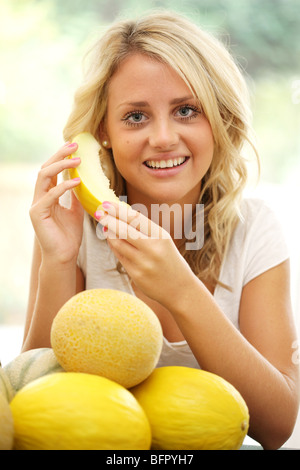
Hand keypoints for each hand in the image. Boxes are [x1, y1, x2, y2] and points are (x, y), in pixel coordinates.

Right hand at [29, 142, 83, 264]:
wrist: (64, 257)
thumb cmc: (69, 236)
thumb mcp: (76, 211)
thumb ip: (75, 197)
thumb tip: (82, 181)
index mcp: (48, 196)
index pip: (52, 171)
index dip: (61, 157)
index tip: (75, 147)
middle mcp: (40, 197)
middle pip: (45, 168)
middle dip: (59, 155)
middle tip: (74, 145)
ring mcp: (37, 205)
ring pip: (44, 177)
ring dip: (61, 166)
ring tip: (77, 160)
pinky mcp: (37, 214)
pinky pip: (49, 195)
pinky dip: (63, 186)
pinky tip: (77, 181)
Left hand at [95, 202, 195, 306]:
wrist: (180, 289)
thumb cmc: (170, 261)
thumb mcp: (164, 242)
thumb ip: (146, 230)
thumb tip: (122, 215)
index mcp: (161, 237)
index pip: (136, 219)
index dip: (118, 210)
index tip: (106, 203)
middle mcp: (152, 249)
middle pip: (124, 230)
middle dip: (109, 219)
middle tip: (98, 211)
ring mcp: (143, 263)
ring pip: (119, 244)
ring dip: (109, 233)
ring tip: (104, 225)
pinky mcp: (136, 275)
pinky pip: (120, 257)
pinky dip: (114, 246)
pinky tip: (111, 240)